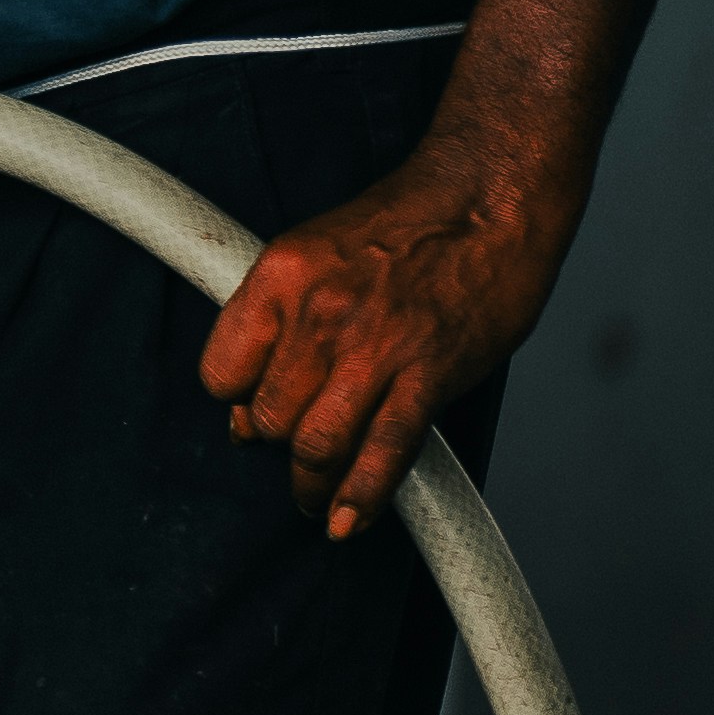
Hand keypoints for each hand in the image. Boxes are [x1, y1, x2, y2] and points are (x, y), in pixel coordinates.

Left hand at [196, 127, 576, 536]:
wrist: (490, 193)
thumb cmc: (411, 220)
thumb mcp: (319, 250)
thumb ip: (284, 316)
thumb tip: (253, 396)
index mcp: (281, 275)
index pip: (223, 370)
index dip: (238, 401)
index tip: (254, 410)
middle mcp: (319, 313)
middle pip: (268, 417)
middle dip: (278, 445)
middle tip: (298, 451)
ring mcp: (374, 347)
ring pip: (316, 445)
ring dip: (310, 485)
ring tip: (315, 498)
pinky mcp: (428, 374)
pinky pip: (383, 453)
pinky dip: (361, 498)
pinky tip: (348, 520)